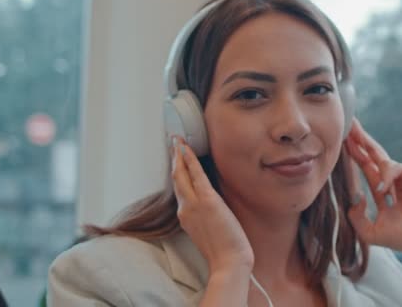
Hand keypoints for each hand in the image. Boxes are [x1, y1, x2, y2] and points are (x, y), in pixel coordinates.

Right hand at [171, 137, 253, 274]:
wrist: (228, 262)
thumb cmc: (223, 251)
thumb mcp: (208, 232)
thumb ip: (204, 217)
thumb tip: (209, 207)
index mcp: (186, 217)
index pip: (179, 190)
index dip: (176, 173)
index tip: (175, 161)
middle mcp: (185, 209)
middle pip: (176, 179)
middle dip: (174, 159)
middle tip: (172, 142)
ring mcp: (193, 204)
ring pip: (181, 174)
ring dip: (179, 155)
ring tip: (177, 141)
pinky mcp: (206, 200)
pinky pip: (195, 174)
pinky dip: (189, 160)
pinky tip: (186, 149)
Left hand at [344, 119, 401, 279]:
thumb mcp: (371, 232)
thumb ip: (357, 219)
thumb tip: (356, 198)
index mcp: (381, 188)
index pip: (365, 165)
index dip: (354, 152)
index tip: (341, 140)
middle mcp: (392, 180)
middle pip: (373, 154)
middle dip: (361, 140)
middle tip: (349, 124)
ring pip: (383, 159)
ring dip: (367, 150)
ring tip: (353, 144)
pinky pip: (397, 169)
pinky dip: (388, 176)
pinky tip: (383, 189)